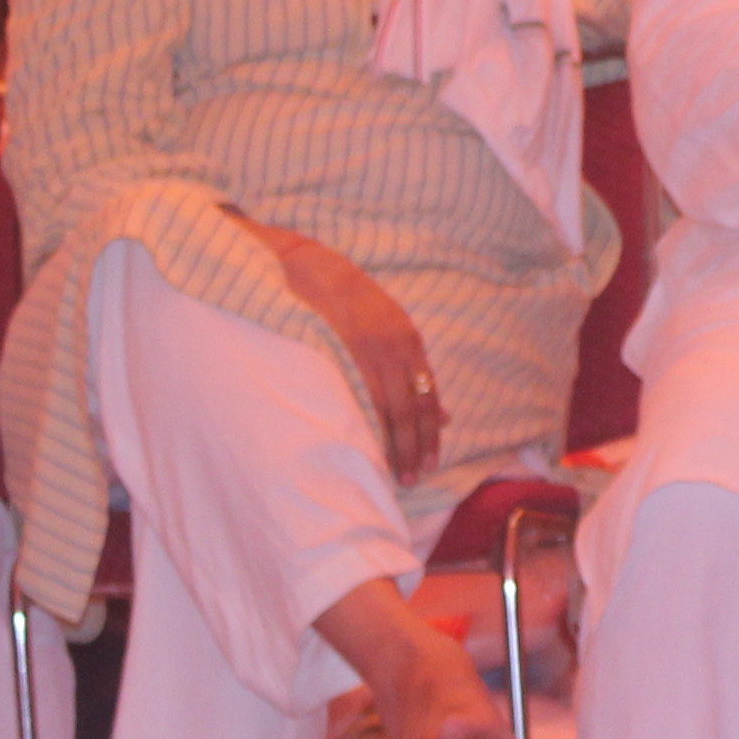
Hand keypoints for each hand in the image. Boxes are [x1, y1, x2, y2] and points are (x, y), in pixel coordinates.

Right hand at [247, 215, 445, 475]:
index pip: (427, 395)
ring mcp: (366, 348)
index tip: (431, 460)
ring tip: (396, 473)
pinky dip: (366, 425)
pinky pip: (357, 397)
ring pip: (389, 408)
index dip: (430, 431)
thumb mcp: (383, 322)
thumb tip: (440, 409)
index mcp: (406, 337)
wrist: (298, 262)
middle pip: (413, 407)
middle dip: (416, 446)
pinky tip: (366, 446)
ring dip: (395, 444)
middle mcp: (394, 344)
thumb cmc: (338, 295)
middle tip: (414, 477)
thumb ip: (407, 363)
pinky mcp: (338, 351)